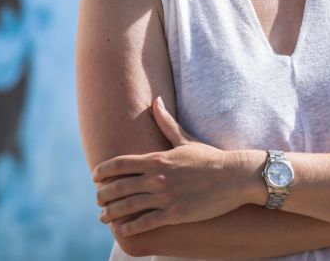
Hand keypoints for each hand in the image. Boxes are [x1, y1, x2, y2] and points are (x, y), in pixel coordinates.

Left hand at [93, 97, 255, 235]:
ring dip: (111, 212)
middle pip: (118, 186)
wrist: (234, 177)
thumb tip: (156, 101)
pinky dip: (129, 227)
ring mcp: (164, 197)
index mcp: (157, 159)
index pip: (120, 164)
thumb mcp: (185, 139)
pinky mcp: (174, 214)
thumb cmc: (210, 157)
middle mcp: (156, 177)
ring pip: (127, 206)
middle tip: (97, 199)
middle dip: (103, 194)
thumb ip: (167, 123)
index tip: (95, 176)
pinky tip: (121, 229)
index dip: (103, 171)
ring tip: (103, 216)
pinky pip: (144, 222)